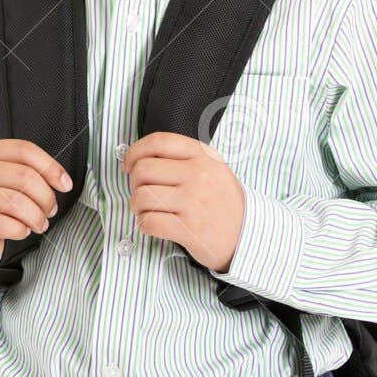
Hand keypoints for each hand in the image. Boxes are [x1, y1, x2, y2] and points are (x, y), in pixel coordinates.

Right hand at [0, 139, 72, 268]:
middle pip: (24, 177)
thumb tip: (63, 181)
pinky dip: (21, 231)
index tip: (65, 185)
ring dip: (37, 218)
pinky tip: (21, 231)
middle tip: (50, 211)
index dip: (51, 167)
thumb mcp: (7, 180)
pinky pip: (5, 225)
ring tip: (39, 224)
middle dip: (46, 198)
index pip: (24, 150)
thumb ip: (31, 172)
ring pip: (17, 203)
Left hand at [121, 131, 245, 273]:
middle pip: (143, 169)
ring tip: (147, 210)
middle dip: (134, 183)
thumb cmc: (222, 201)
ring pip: (142, 196)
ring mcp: (194, 202)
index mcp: (202, 156)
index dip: (134, 152)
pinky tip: (153, 224)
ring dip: (137, 206)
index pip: (158, 142)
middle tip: (142, 192)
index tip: (129, 165)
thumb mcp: (212, 168)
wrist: (248, 234)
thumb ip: (181, 158)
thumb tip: (139, 156)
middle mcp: (199, 175)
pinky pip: (148, 222)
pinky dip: (144, 224)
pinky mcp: (189, 228)